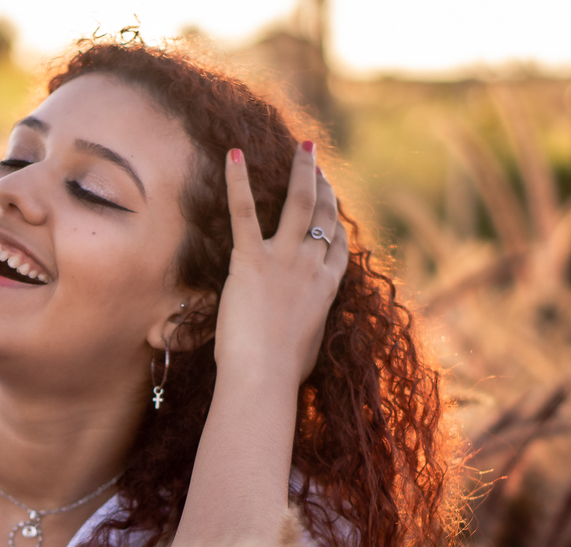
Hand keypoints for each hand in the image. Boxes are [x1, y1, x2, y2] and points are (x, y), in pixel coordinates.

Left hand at [213, 142, 348, 386]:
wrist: (264, 377)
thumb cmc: (281, 374)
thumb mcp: (307, 348)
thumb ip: (305, 330)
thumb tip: (297, 339)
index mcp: (327, 288)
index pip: (337, 244)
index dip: (335, 219)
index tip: (332, 202)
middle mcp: (312, 267)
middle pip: (324, 215)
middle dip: (322, 183)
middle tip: (317, 160)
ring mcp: (284, 260)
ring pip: (299, 203)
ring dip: (303, 169)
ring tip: (302, 145)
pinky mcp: (251, 260)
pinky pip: (244, 212)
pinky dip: (238, 181)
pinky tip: (232, 154)